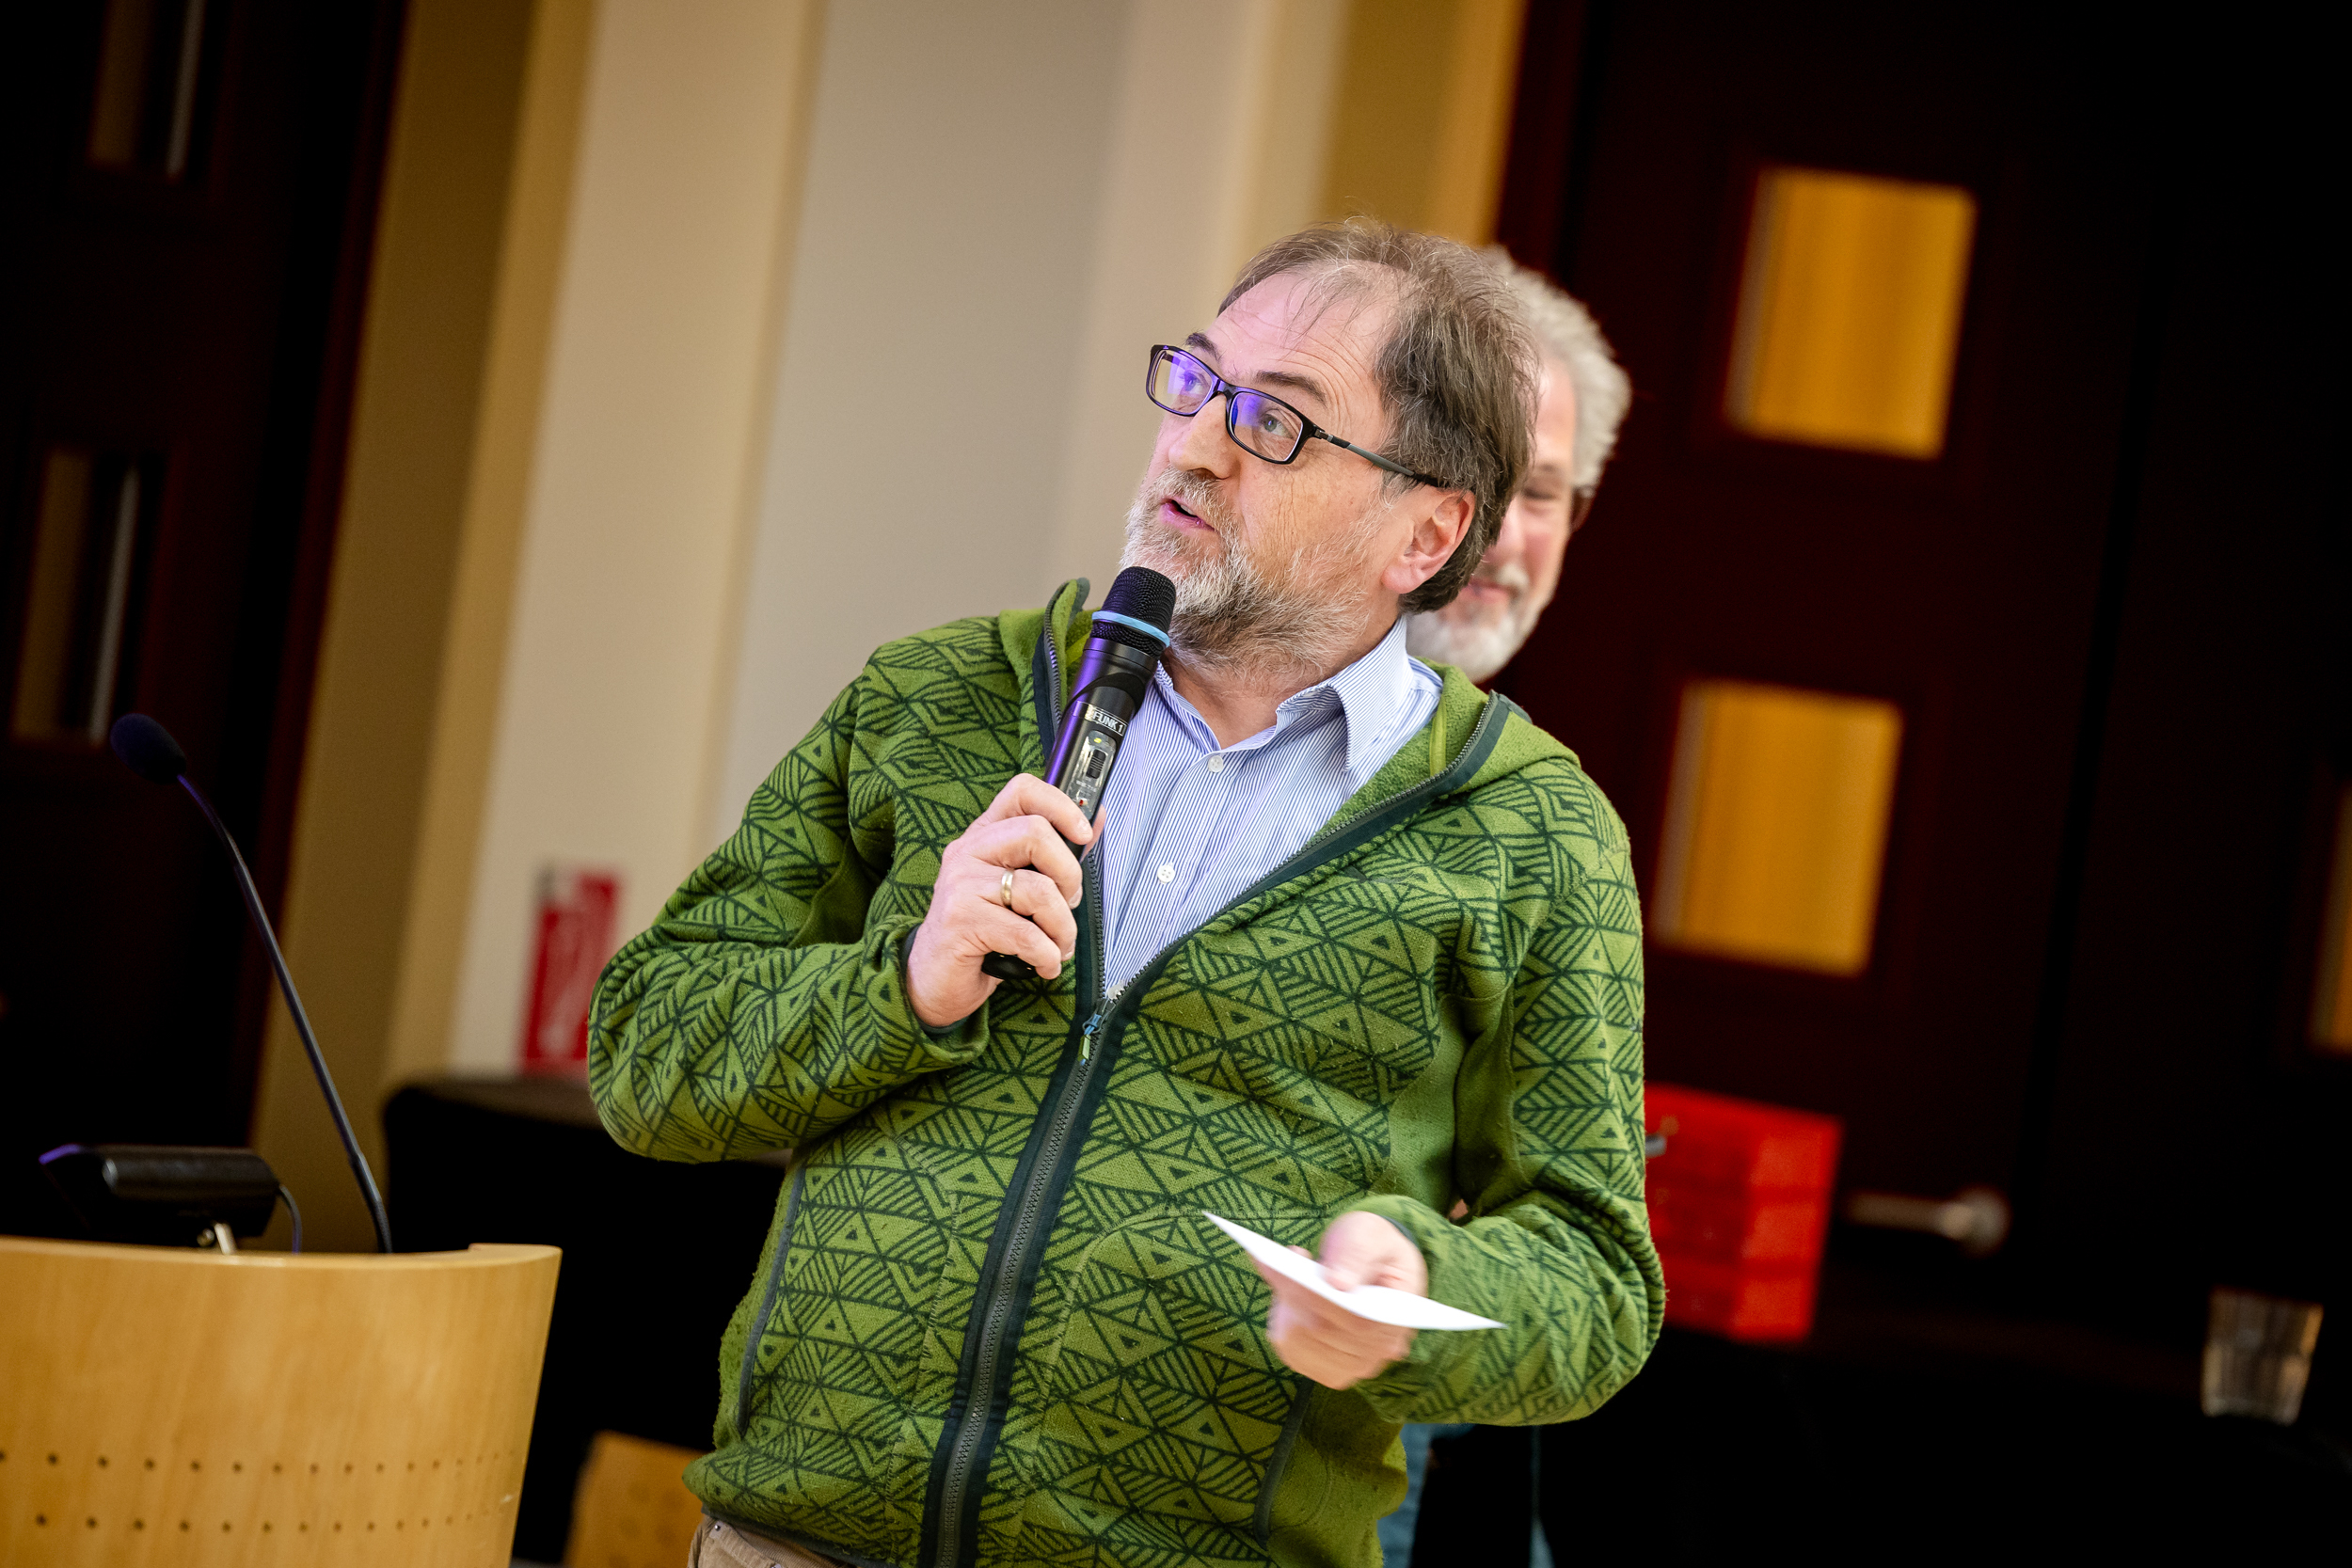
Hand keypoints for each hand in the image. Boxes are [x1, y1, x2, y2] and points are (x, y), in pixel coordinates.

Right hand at [907, 773, 1093, 1026]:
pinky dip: (1048, 955)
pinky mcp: (960, 921)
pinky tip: (1045, 964)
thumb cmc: (983, 933)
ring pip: (1038, 890)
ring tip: (1060, 945)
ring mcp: (960, 884)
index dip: (1061, 805)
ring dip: (1063, 927)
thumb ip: (1056, 855)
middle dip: (1070, 876)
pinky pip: (1026, 934)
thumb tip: (1096, 818)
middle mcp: (968, 852)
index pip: (1022, 792)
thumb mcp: (1020, 888)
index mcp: (985, 836)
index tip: (1083, 834)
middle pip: (1036, 834)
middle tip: (1068, 905)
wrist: (934, 979)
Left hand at [1255, 1210, 1426, 1388]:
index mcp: (1400, 1315)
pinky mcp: (1327, 1368)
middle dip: (1291, 1293)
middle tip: (1275, 1260)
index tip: (1287, 1265)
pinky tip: (1286, 1296)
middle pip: (1320, 1330)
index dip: (1316, 1294)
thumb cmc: (1374, 1247)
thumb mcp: (1371, 1235)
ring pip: (1298, 1341)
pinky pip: (1290, 1349)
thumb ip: (1357, 1253)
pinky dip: (1280, 1319)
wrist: (1376, 1265)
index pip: (1355, 1319)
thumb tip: (1338, 1283)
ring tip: (1285, 1273)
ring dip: (1284, 1305)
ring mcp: (1352, 1365)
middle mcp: (1379, 1350)